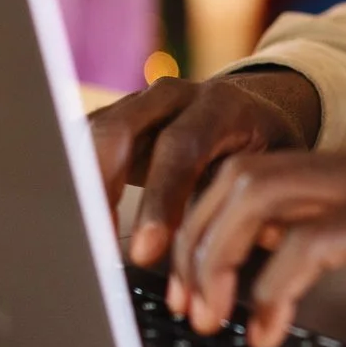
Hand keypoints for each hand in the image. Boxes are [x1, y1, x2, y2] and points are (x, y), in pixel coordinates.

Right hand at [89, 71, 320, 272]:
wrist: (249, 107)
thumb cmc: (262, 147)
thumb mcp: (275, 167)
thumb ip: (260, 201)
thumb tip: (264, 241)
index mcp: (219, 105)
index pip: (182, 147)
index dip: (160, 201)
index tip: (145, 251)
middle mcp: (171, 95)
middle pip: (119, 131)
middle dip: (100, 191)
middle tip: (95, 245)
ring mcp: (135, 103)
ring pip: (90, 137)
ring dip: (78, 190)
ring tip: (78, 242)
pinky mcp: (111, 121)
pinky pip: (79, 147)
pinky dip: (72, 184)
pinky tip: (70, 223)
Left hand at [160, 146, 345, 346]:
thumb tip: (277, 271)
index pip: (252, 170)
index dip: (204, 226)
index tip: (187, 286)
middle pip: (239, 176)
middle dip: (195, 244)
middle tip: (186, 310)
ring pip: (258, 196)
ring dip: (218, 261)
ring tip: (215, 319)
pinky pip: (311, 244)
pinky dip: (272, 290)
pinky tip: (271, 332)